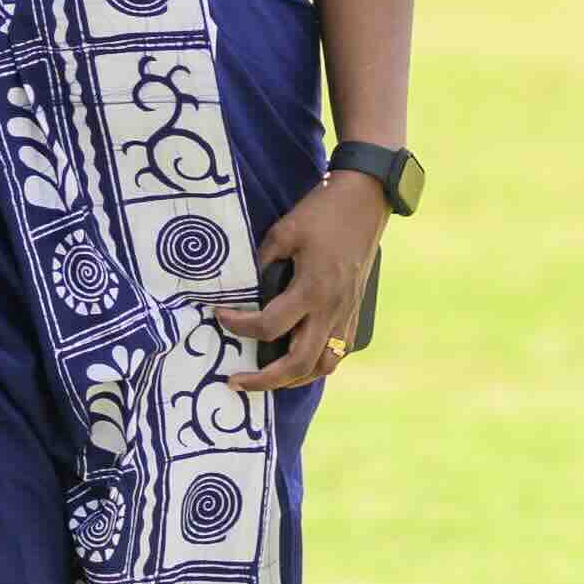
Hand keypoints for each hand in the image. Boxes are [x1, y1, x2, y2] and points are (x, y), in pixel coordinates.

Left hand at [216, 172, 383, 392]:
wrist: (365, 201)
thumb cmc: (322, 213)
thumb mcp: (283, 231)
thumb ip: (262, 262)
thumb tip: (241, 287)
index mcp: (312, 290)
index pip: (269, 325)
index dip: (238, 326)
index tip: (219, 316)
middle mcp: (331, 310)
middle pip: (298, 364)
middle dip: (264, 380)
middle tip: (235, 381)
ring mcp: (345, 315)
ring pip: (323, 366)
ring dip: (294, 379)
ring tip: (267, 379)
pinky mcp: (354, 314)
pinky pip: (337, 352)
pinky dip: (316, 364)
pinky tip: (297, 360)